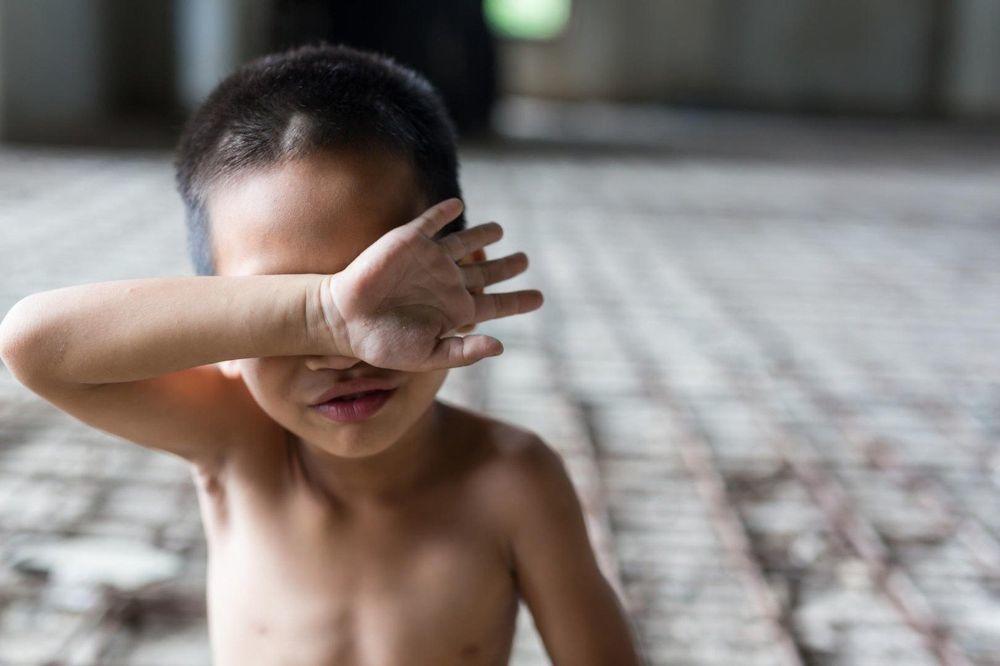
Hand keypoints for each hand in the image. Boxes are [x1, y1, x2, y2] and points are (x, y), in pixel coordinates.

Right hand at [318, 198, 542, 370]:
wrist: (345, 320)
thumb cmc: (384, 344)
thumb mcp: (427, 355)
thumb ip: (463, 351)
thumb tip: (500, 346)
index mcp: (455, 310)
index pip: (495, 304)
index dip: (517, 301)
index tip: (539, 298)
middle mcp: (447, 283)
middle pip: (486, 271)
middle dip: (507, 266)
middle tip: (525, 260)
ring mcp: (430, 261)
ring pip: (465, 243)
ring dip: (483, 234)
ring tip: (500, 229)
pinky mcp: (410, 241)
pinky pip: (432, 221)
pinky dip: (445, 211)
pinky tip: (458, 204)